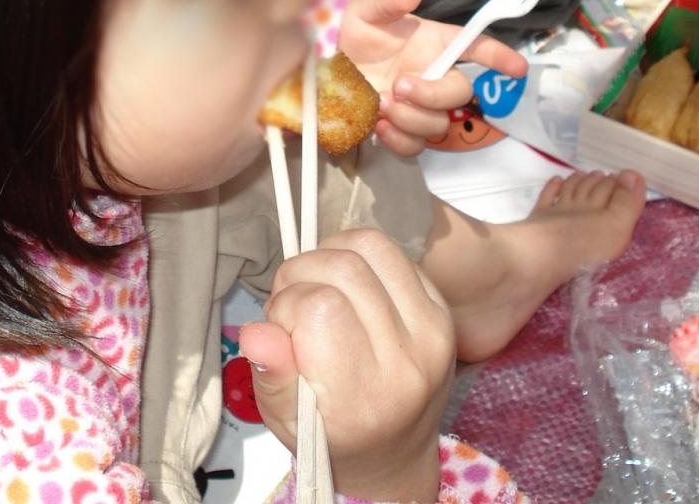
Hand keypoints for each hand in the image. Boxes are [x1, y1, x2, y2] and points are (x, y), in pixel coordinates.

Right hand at [239, 229, 454, 501]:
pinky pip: (392, 252)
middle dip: (300, 274)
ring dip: (328, 255)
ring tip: (316, 288)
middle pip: (344, 269)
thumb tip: (256, 334)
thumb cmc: (331, 434)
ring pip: (370, 246)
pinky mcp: (442, 308)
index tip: (281, 330)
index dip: (286, 305)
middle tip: (292, 306)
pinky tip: (346, 287)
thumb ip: (272, 376)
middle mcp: (408, 361)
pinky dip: (358, 255)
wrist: (394, 453)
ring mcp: (433, 330)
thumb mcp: (286, 420)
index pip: (320, 307)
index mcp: (364, 397)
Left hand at [338, 0, 527, 155]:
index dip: (499, 57)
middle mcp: (435, 76)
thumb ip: (388, 1)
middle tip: (398, 86)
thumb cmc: (355, 33)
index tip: (518, 68)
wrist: (329, 66)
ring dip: (412, 119)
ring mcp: (421, 106)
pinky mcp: (403, 130)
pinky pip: (415, 147)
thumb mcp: (365, 11)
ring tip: (380, 104)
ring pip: (439, 124)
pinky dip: (399, 141)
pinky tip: (378, 126)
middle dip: (432, 94)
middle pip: (460, 94)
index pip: (477, 48)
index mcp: (436, 44)